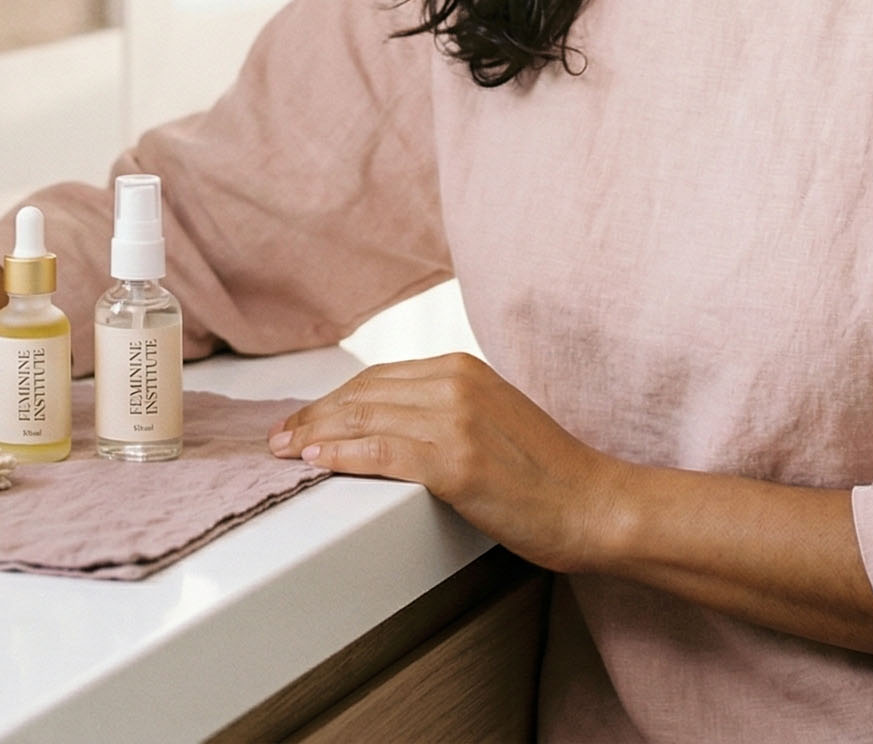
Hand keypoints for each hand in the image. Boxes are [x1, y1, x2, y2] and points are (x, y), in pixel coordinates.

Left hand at [269, 354, 625, 572]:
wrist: (596, 504)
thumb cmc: (549, 474)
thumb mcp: (494, 419)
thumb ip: (446, 410)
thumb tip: (386, 425)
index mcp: (463, 368)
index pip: (377, 378)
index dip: (332, 400)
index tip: (302, 418)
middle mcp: (456, 383)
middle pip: (362, 394)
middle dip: (312, 415)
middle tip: (276, 437)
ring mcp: (456, 421)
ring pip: (364, 420)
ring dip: (314, 434)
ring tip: (284, 451)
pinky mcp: (457, 462)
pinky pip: (381, 452)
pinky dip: (340, 455)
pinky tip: (314, 460)